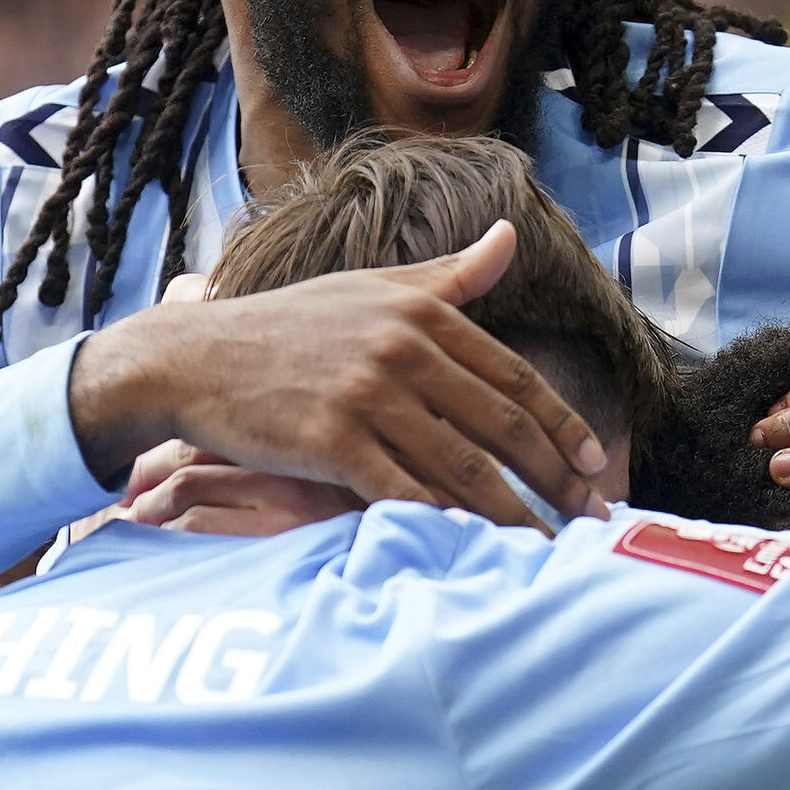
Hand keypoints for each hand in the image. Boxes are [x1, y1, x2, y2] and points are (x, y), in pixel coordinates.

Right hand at [67, 220, 607, 529]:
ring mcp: (368, 394)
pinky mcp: (332, 440)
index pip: (515, 378)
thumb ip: (446, 276)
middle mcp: (403, 347)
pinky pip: (406, 493)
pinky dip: (448, 526)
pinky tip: (475, 553)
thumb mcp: (368, 289)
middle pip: (503, 426)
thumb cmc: (284, 328)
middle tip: (593, 520)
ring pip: (465, 467)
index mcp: (421, 311)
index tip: (597, 465)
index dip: (563, 426)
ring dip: (515, 516)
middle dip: (556, 480)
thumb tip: (510, 237)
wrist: (192, 359)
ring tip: (549, 551)